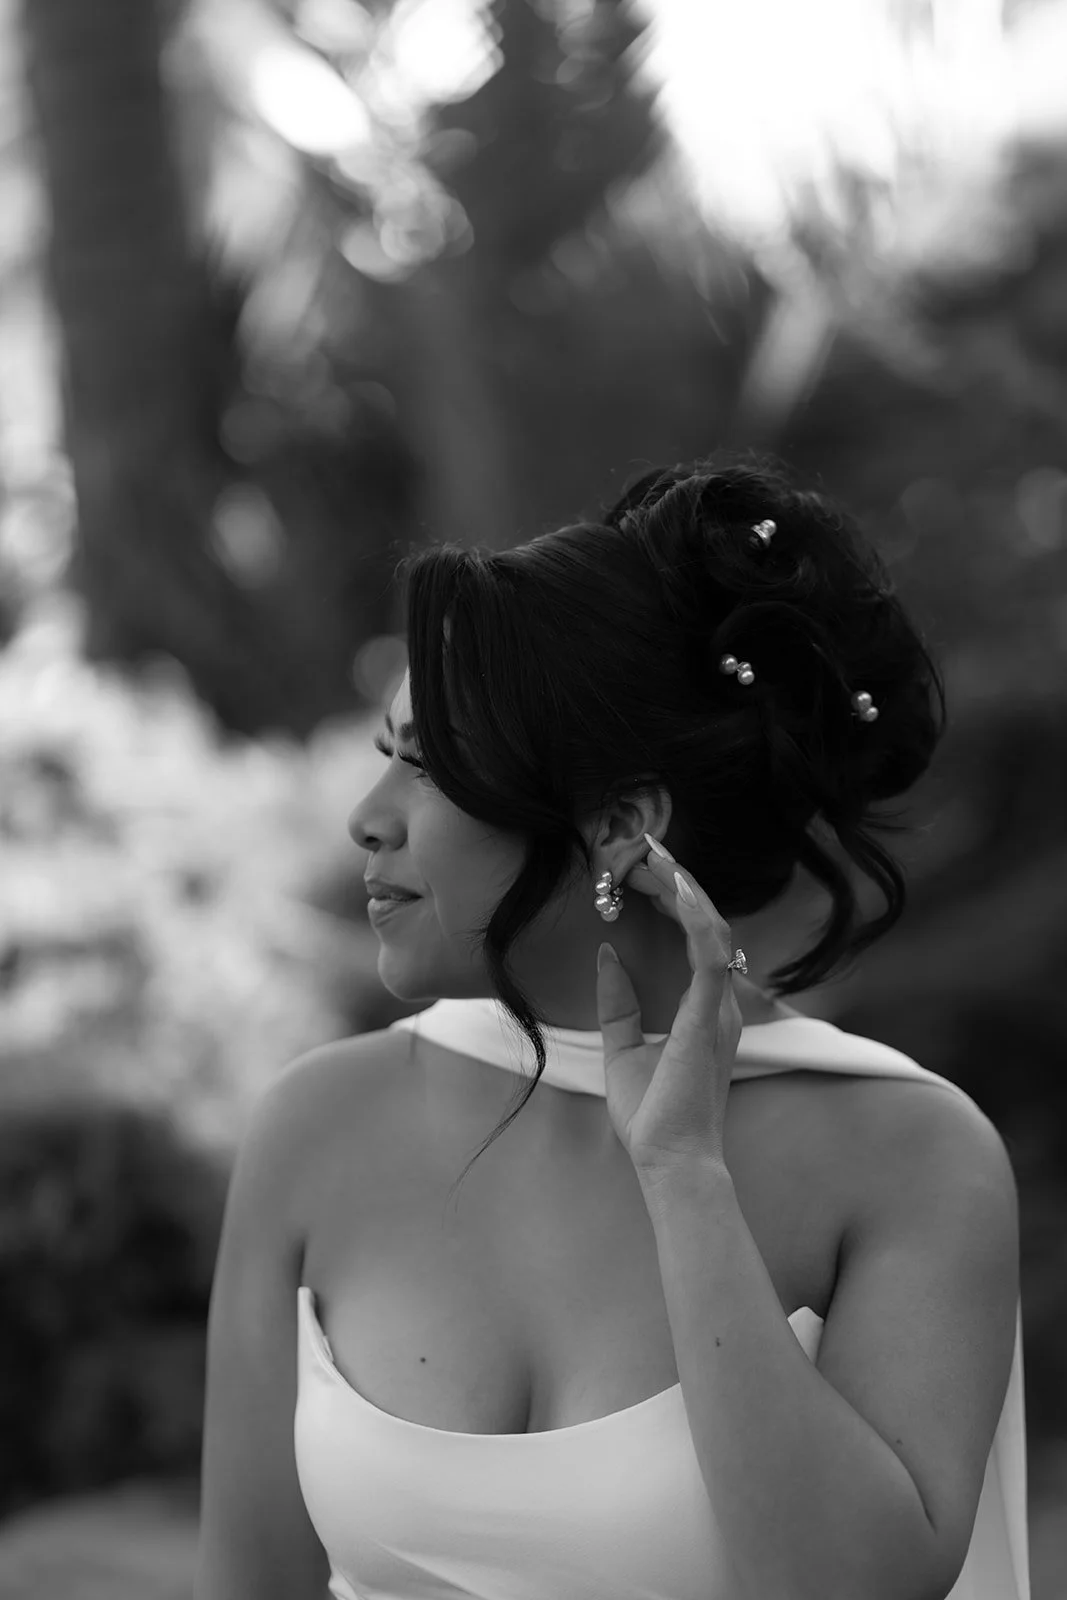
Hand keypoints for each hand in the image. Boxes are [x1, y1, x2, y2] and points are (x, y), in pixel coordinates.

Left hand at [595, 838, 741, 1174]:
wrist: (667, 1161)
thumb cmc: (651, 1117)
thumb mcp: (622, 1048)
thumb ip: (618, 1003)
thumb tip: (607, 954)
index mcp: (705, 1010)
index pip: (695, 938)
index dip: (674, 899)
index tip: (643, 871)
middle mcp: (720, 1003)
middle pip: (705, 923)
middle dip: (676, 882)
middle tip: (644, 850)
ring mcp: (719, 1007)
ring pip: (711, 927)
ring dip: (683, 888)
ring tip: (654, 855)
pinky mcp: (708, 1016)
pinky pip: (710, 953)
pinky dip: (696, 916)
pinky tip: (675, 887)